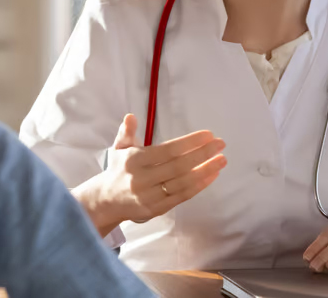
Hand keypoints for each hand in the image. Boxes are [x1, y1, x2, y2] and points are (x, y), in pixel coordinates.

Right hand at [73, 114, 226, 235]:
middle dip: (202, 154)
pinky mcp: (156, 210)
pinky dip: (198, 186)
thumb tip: (131, 117)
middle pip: (178, 166)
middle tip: (221, 144)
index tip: (208, 135)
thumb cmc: (119, 169)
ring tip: (221, 160)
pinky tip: (211, 175)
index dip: (189, 143)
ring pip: (182, 183)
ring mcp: (149, 196)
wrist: (106, 200)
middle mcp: (142, 179)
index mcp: (134, 160)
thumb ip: (126, 132)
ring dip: (205, 171)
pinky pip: (181, 197)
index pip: (168, 151)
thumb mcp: (119, 148)